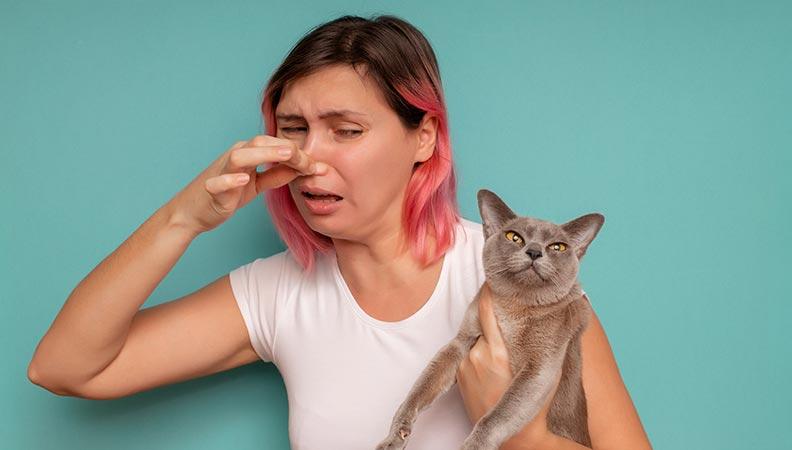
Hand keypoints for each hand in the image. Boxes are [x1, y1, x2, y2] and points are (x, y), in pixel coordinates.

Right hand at [166, 135, 326, 234]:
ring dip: (263, 154)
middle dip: (285, 149)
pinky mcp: (210, 189)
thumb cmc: (225, 195)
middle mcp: (234, 158)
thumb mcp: (255, 184)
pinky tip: (244, 180)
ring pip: (239, 156)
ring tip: (286, 157)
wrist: (192, 213)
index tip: (317, 164)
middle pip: (259, 143)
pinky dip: (230, 180)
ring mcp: (221, 172)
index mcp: (246, 154)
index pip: (274, 145)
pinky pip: (218, 182)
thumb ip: (276, 175)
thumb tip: (300, 169)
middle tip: (309, 159)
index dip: (297, 152)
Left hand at [456, 282, 561, 448]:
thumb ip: (540, 337)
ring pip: (476, 337)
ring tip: (501, 345)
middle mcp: (477, 355)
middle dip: (493, 315)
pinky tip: (491, 361)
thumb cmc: (537, 403)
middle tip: (503, 305)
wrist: (517, 437)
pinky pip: (469, 351)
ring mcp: (465, 364)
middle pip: (482, 322)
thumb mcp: (544, 366)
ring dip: (486, 335)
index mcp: (499, 352)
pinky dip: (479, 349)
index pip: (487, 309)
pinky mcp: (458, 373)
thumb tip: (555, 310)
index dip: (489, 291)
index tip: (494, 279)